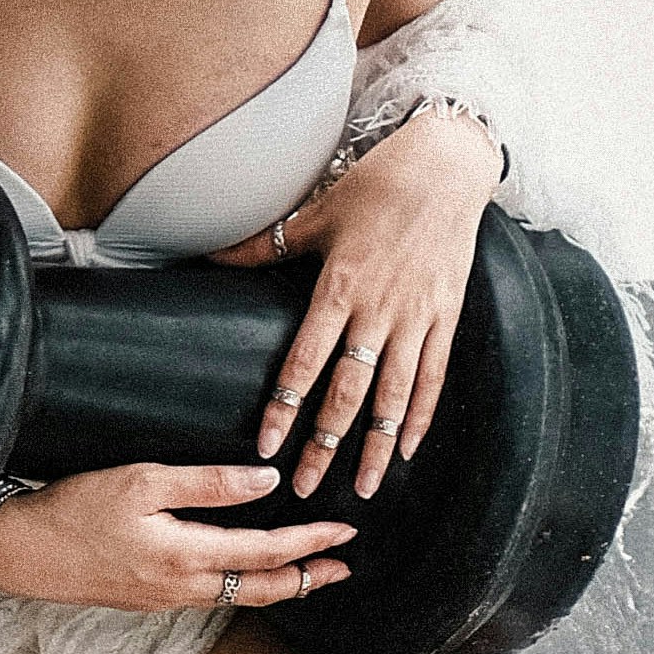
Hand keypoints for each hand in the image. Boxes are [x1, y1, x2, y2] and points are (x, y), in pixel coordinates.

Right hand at [0, 463, 353, 615]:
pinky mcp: (151, 600)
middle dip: (307, 578)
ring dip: (279, 587)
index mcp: (185, 556)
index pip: (266, 552)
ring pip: (238, 598)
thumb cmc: (75, 510)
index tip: (344, 531)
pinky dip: (244, 588)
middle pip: (261, 589)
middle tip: (344, 568)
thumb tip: (266, 482)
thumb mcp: (141, 482)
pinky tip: (248, 576)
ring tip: (309, 574)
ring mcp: (167, 600)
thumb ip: (207, 483)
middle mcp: (182, 588)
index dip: (310, 541)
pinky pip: (213, 598)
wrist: (23, 553)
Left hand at [215, 104, 507, 499]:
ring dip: (375, 445)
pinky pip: (433, 377)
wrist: (446, 167)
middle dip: (326, 445)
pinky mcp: (446, 316)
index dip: (286, 408)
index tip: (269, 446)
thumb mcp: (315, 213)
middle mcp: (379, 309)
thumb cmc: (376, 186)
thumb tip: (208, 256)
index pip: (306, 362)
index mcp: (339, 286)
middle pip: (349, 392)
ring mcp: (417, 316)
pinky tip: (405, 448)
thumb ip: (263, 245)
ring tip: (362, 487)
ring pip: (394, 396)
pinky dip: (420, 415)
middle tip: (307, 487)